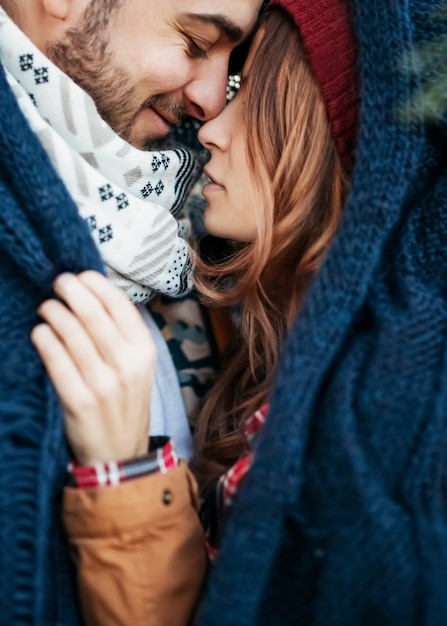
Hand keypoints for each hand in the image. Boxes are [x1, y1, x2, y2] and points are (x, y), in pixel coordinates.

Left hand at [31, 271, 156, 464]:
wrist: (120, 453)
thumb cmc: (125, 403)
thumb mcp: (138, 368)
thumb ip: (122, 336)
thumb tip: (94, 296)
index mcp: (145, 352)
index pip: (120, 307)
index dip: (98, 285)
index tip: (82, 275)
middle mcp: (127, 365)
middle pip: (94, 316)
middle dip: (73, 292)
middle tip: (59, 281)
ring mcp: (103, 384)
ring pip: (73, 335)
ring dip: (54, 313)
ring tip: (46, 306)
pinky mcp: (79, 401)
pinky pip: (57, 362)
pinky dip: (45, 341)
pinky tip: (39, 332)